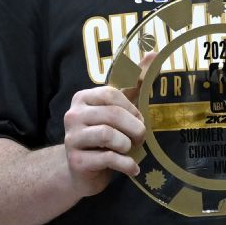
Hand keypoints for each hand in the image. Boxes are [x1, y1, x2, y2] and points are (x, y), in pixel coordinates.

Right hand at [61, 53, 151, 197]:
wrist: (82, 171)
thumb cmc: (104, 135)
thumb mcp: (118, 108)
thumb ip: (134, 82)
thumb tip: (153, 53)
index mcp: (82, 98)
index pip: (112, 94)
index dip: (131, 108)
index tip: (139, 120)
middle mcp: (72, 115)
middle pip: (112, 115)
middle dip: (134, 128)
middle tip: (140, 138)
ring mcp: (72, 139)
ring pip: (108, 135)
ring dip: (127, 145)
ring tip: (130, 150)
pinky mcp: (76, 162)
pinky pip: (108, 158)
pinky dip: (126, 164)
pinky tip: (132, 167)